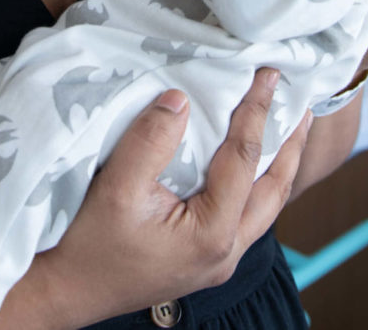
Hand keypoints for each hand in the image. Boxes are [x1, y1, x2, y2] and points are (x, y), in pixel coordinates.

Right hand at [29, 68, 312, 326]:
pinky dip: (255, 184)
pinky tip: (249, 165)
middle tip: (303, 104)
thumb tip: (180, 98)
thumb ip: (151, 140)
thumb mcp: (116, 188)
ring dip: (278, 166)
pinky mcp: (204, 260)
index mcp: (212, 233)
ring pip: (265, 207)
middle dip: (291, 145)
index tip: (268, 75)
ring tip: (288, 130)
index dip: (257, 112)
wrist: (65, 292)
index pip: (244, 160)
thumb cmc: (86, 246)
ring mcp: (218, 261)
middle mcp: (226, 252)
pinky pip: (245, 216)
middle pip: (275, 190)